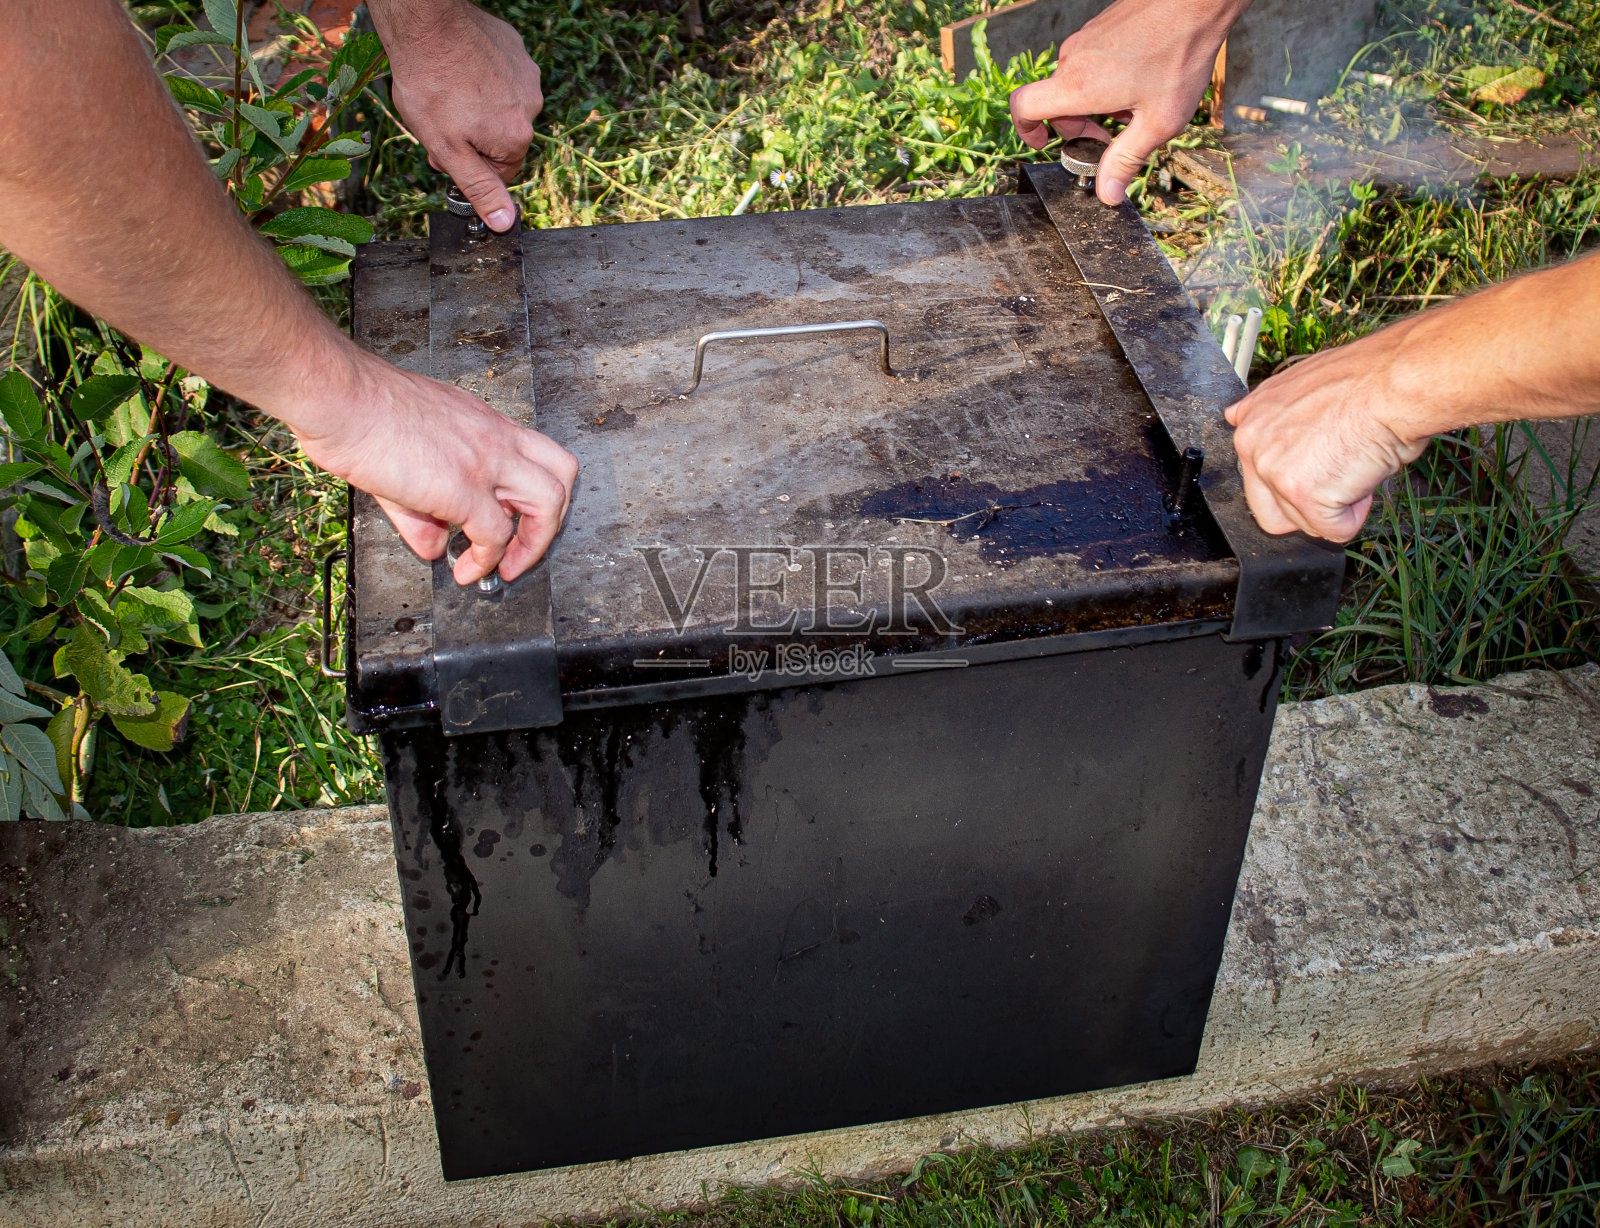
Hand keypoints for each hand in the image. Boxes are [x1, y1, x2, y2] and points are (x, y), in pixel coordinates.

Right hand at [295, 354, 577, 583]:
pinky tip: (466, 570)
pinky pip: (496, 535)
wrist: (336, 395)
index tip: (514, 520)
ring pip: (548, 502)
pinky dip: (486, 561)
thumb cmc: (359, 410)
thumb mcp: (405, 456)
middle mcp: (494, 437)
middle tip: (526, 549)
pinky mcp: (463, 488)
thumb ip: (423, 508)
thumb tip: (434, 545)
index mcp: (483, 423)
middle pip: (561, 474)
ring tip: (506, 569)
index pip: (536, 454)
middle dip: (551, 520)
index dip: (534, 492)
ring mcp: (484, 461)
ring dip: (534, 545)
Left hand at [373, 0, 542, 231]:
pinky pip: (502, 74)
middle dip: (474, 135)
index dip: (470, 165)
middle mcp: (531, 107)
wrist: (426, 24)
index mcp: (517, 137)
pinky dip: (482, 76)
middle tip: (441, 120)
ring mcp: (526, 74)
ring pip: (502, 105)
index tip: (446, 150)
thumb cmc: (430, 86)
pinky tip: (459, 69)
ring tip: (449, 90)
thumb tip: (504, 224)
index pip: (500, 171)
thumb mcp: (448, 150)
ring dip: (478, 105)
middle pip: (502, 137)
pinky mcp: (515, 48)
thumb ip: (479, 189)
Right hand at [1008, 0, 1246, 204]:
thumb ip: (1126, 160)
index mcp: (1078, 86)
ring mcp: (1086, 38)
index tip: (1043, 143)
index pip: (1022, 108)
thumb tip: (1107, 194)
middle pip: (1055, 100)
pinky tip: (1140, 81)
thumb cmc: (1179, 55)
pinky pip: (1091, 60)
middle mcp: (1074, 59)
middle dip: (1077, 124)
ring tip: (1132, 106)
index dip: (1025, 130)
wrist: (1198, 2)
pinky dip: (1105, 78)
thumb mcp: (1157, 122)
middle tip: (1107, 135)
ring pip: (1076, 80)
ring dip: (1095, 101)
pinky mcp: (1101, 26)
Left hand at [1225, 325, 1431, 541]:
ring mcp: (1274, 471)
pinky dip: (1355, 516)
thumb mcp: (1301, 384)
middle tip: (1338, 474)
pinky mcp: (1302, 494)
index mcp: (1252, 419)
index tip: (1318, 463)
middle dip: (1306, 505)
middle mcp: (1252, 445)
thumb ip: (1271, 415)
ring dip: (1334, 506)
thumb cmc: (1367, 379)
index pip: (1256, 476)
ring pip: (1301, 522)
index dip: (1296, 478)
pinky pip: (1333, 530)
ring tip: (1356, 465)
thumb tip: (1236, 416)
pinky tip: (1364, 479)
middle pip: (1269, 511)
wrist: (1395, 382)